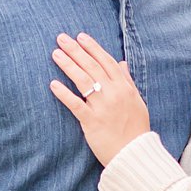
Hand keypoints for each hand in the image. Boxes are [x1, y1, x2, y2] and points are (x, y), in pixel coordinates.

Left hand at [49, 31, 151, 164]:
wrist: (135, 154)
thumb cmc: (136, 129)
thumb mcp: (136, 101)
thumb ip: (127, 81)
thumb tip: (121, 63)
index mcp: (124, 87)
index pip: (106, 62)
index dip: (93, 48)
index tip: (81, 36)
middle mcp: (114, 93)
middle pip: (92, 67)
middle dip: (76, 51)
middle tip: (61, 38)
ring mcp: (102, 107)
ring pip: (83, 81)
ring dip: (68, 65)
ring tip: (56, 54)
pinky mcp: (92, 122)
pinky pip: (76, 104)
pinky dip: (64, 94)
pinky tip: (53, 84)